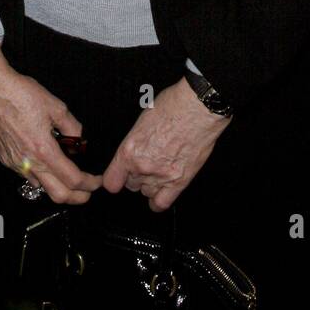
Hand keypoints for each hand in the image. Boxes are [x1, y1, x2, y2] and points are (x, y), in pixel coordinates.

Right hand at [0, 36, 101, 204]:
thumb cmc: (22, 94)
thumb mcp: (57, 107)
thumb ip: (72, 127)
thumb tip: (79, 141)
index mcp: (44, 150)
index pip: (73, 179)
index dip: (89, 184)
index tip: (97, 181)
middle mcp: (29, 162)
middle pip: (58, 195)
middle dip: (77, 197)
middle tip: (87, 191)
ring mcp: (16, 163)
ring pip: (42, 188)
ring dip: (58, 187)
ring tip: (68, 176)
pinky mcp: (6, 159)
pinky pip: (27, 176)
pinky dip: (41, 177)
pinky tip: (46, 163)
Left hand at [102, 77, 230, 211]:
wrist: (198, 108)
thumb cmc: (172, 106)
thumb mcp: (142, 121)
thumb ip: (134, 143)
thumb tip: (133, 151)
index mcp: (129, 150)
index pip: (111, 181)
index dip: (112, 178)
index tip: (114, 177)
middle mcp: (142, 166)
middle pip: (130, 184)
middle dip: (134, 175)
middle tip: (144, 163)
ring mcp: (161, 176)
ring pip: (146, 193)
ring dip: (148, 184)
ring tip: (156, 170)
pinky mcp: (180, 181)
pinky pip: (162, 203)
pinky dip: (159, 201)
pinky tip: (161, 192)